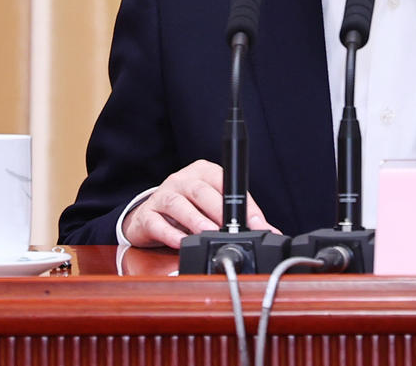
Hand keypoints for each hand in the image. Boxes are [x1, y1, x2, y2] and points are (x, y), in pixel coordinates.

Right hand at [120, 159, 278, 248]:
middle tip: (230, 230)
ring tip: (208, 234)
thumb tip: (268, 230)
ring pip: (178, 204)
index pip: (226, 183)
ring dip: (195, 220)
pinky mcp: (147, 214)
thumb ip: (237, 216)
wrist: (149, 216)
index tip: (257, 223)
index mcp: (204, 172)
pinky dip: (170, 234)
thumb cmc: (188, 209)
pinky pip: (158, 223)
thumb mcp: (213, 207)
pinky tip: (181, 242)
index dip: (244, 204)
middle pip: (201, 191)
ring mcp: (163, 195)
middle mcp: (182, 179)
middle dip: (218, 211)